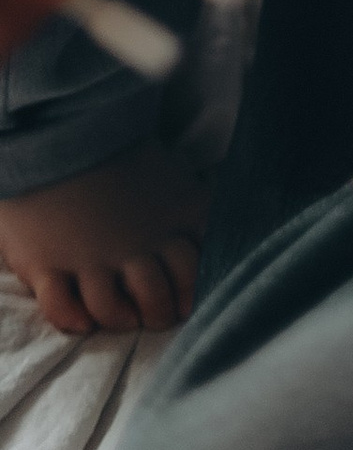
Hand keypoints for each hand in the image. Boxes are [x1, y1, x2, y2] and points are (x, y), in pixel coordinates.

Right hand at [0, 139, 206, 337]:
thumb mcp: (172, 171)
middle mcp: (133, 244)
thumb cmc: (120, 150)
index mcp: (168, 218)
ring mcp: (89, 258)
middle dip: (159, 313)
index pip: (193, 271)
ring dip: (120, 319)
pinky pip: (62, 308)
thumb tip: (209, 233)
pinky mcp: (47, 264)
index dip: (193, 293)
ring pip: (112, 310)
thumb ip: (191, 204)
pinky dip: (73, 320)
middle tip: (155, 317)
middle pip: (156, 297)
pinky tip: (83, 322)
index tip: (187, 304)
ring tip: (124, 319)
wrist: (60, 127)